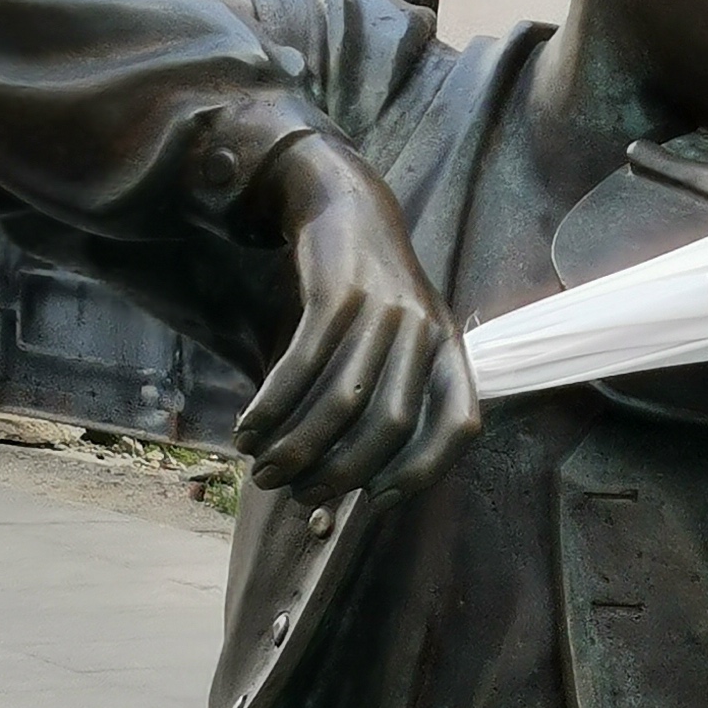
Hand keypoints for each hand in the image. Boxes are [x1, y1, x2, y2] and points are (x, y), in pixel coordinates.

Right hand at [235, 136, 478, 505]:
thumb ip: (387, 403)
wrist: (346, 207)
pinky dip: (273, 405)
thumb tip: (345, 493)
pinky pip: (303, 364)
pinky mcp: (337, 293)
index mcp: (451, 351)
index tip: (379, 500)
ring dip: (298, 446)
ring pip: (342, 400)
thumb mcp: (400, 343)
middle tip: (298, 495)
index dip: (425, 471)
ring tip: (264, 471)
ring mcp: (383, 310)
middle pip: (391, 423)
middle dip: (341, 472)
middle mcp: (425, 332)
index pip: (459, 424)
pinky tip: (248, 429)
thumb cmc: (371, 299)